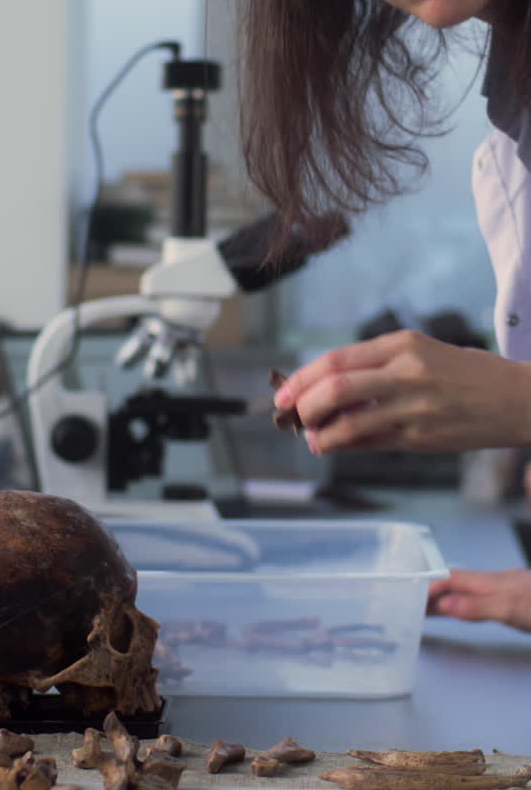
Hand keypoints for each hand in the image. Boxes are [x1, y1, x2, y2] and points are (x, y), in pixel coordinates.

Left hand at [273, 330, 530, 453]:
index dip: (302, 378)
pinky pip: (371, 442)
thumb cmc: (468, 374)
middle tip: (292, 415)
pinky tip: (334, 445)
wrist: (517, 398)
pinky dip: (345, 445)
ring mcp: (414, 406)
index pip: (337, 360)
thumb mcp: (424, 353)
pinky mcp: (422, 437)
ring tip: (312, 437)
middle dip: (303, 404)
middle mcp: (406, 372)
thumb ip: (380, 367)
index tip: (284, 393)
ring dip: (320, 433)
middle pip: (335, 387)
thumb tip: (329, 387)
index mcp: (403, 344)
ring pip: (349, 421)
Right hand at [427, 567, 530, 632]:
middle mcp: (495, 584)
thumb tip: (446, 604)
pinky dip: (467, 604)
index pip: (450, 579)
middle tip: (418, 606)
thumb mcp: (508, 607)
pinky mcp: (513, 600)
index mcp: (489, 582)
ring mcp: (505, 590)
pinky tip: (468, 608)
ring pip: (468, 592)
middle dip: (435, 595)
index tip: (415, 598)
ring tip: (432, 609)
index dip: (430, 588)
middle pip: (456, 586)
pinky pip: (481, 599)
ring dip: (449, 600)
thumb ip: (477, 606)